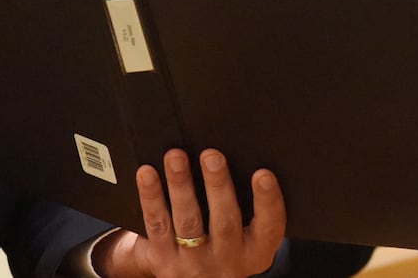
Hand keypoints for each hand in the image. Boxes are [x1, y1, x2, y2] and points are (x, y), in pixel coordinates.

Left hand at [94, 148, 285, 277]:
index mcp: (256, 252)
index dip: (268, 200)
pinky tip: (147, 173)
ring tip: (176, 156)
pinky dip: (152, 197)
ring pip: (188, 221)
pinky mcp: (164, 259)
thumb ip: (252, 210)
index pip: (270, 227)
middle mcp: (228, 261)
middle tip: (211, 155)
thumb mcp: (248, 239)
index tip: (263, 173)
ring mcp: (194, 263)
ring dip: (181, 185)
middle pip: (225, 222)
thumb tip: (247, 157)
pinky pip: (157, 225)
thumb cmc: (226, 246)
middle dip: (218, 185)